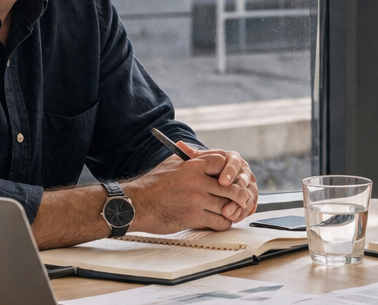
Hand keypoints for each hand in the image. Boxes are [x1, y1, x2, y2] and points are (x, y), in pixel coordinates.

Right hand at [120, 150, 251, 233]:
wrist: (136, 205)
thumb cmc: (151, 185)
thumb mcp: (171, 164)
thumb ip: (189, 160)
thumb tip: (202, 156)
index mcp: (193, 165)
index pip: (223, 161)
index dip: (231, 170)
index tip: (232, 177)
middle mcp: (198, 181)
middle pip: (231, 186)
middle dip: (239, 194)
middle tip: (241, 199)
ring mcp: (197, 199)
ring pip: (227, 205)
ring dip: (232, 210)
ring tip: (232, 212)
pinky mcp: (195, 217)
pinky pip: (219, 221)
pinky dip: (224, 223)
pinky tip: (221, 222)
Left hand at [178, 141, 258, 221]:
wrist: (215, 183)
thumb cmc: (207, 171)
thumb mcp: (200, 162)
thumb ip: (193, 155)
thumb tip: (179, 145)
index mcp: (233, 159)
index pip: (234, 163)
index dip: (229, 172)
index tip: (222, 182)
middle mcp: (243, 171)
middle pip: (244, 180)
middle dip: (235, 192)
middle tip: (225, 199)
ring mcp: (248, 185)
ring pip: (247, 195)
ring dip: (238, 205)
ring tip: (227, 213)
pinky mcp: (250, 198)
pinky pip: (249, 206)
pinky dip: (241, 212)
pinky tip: (232, 218)